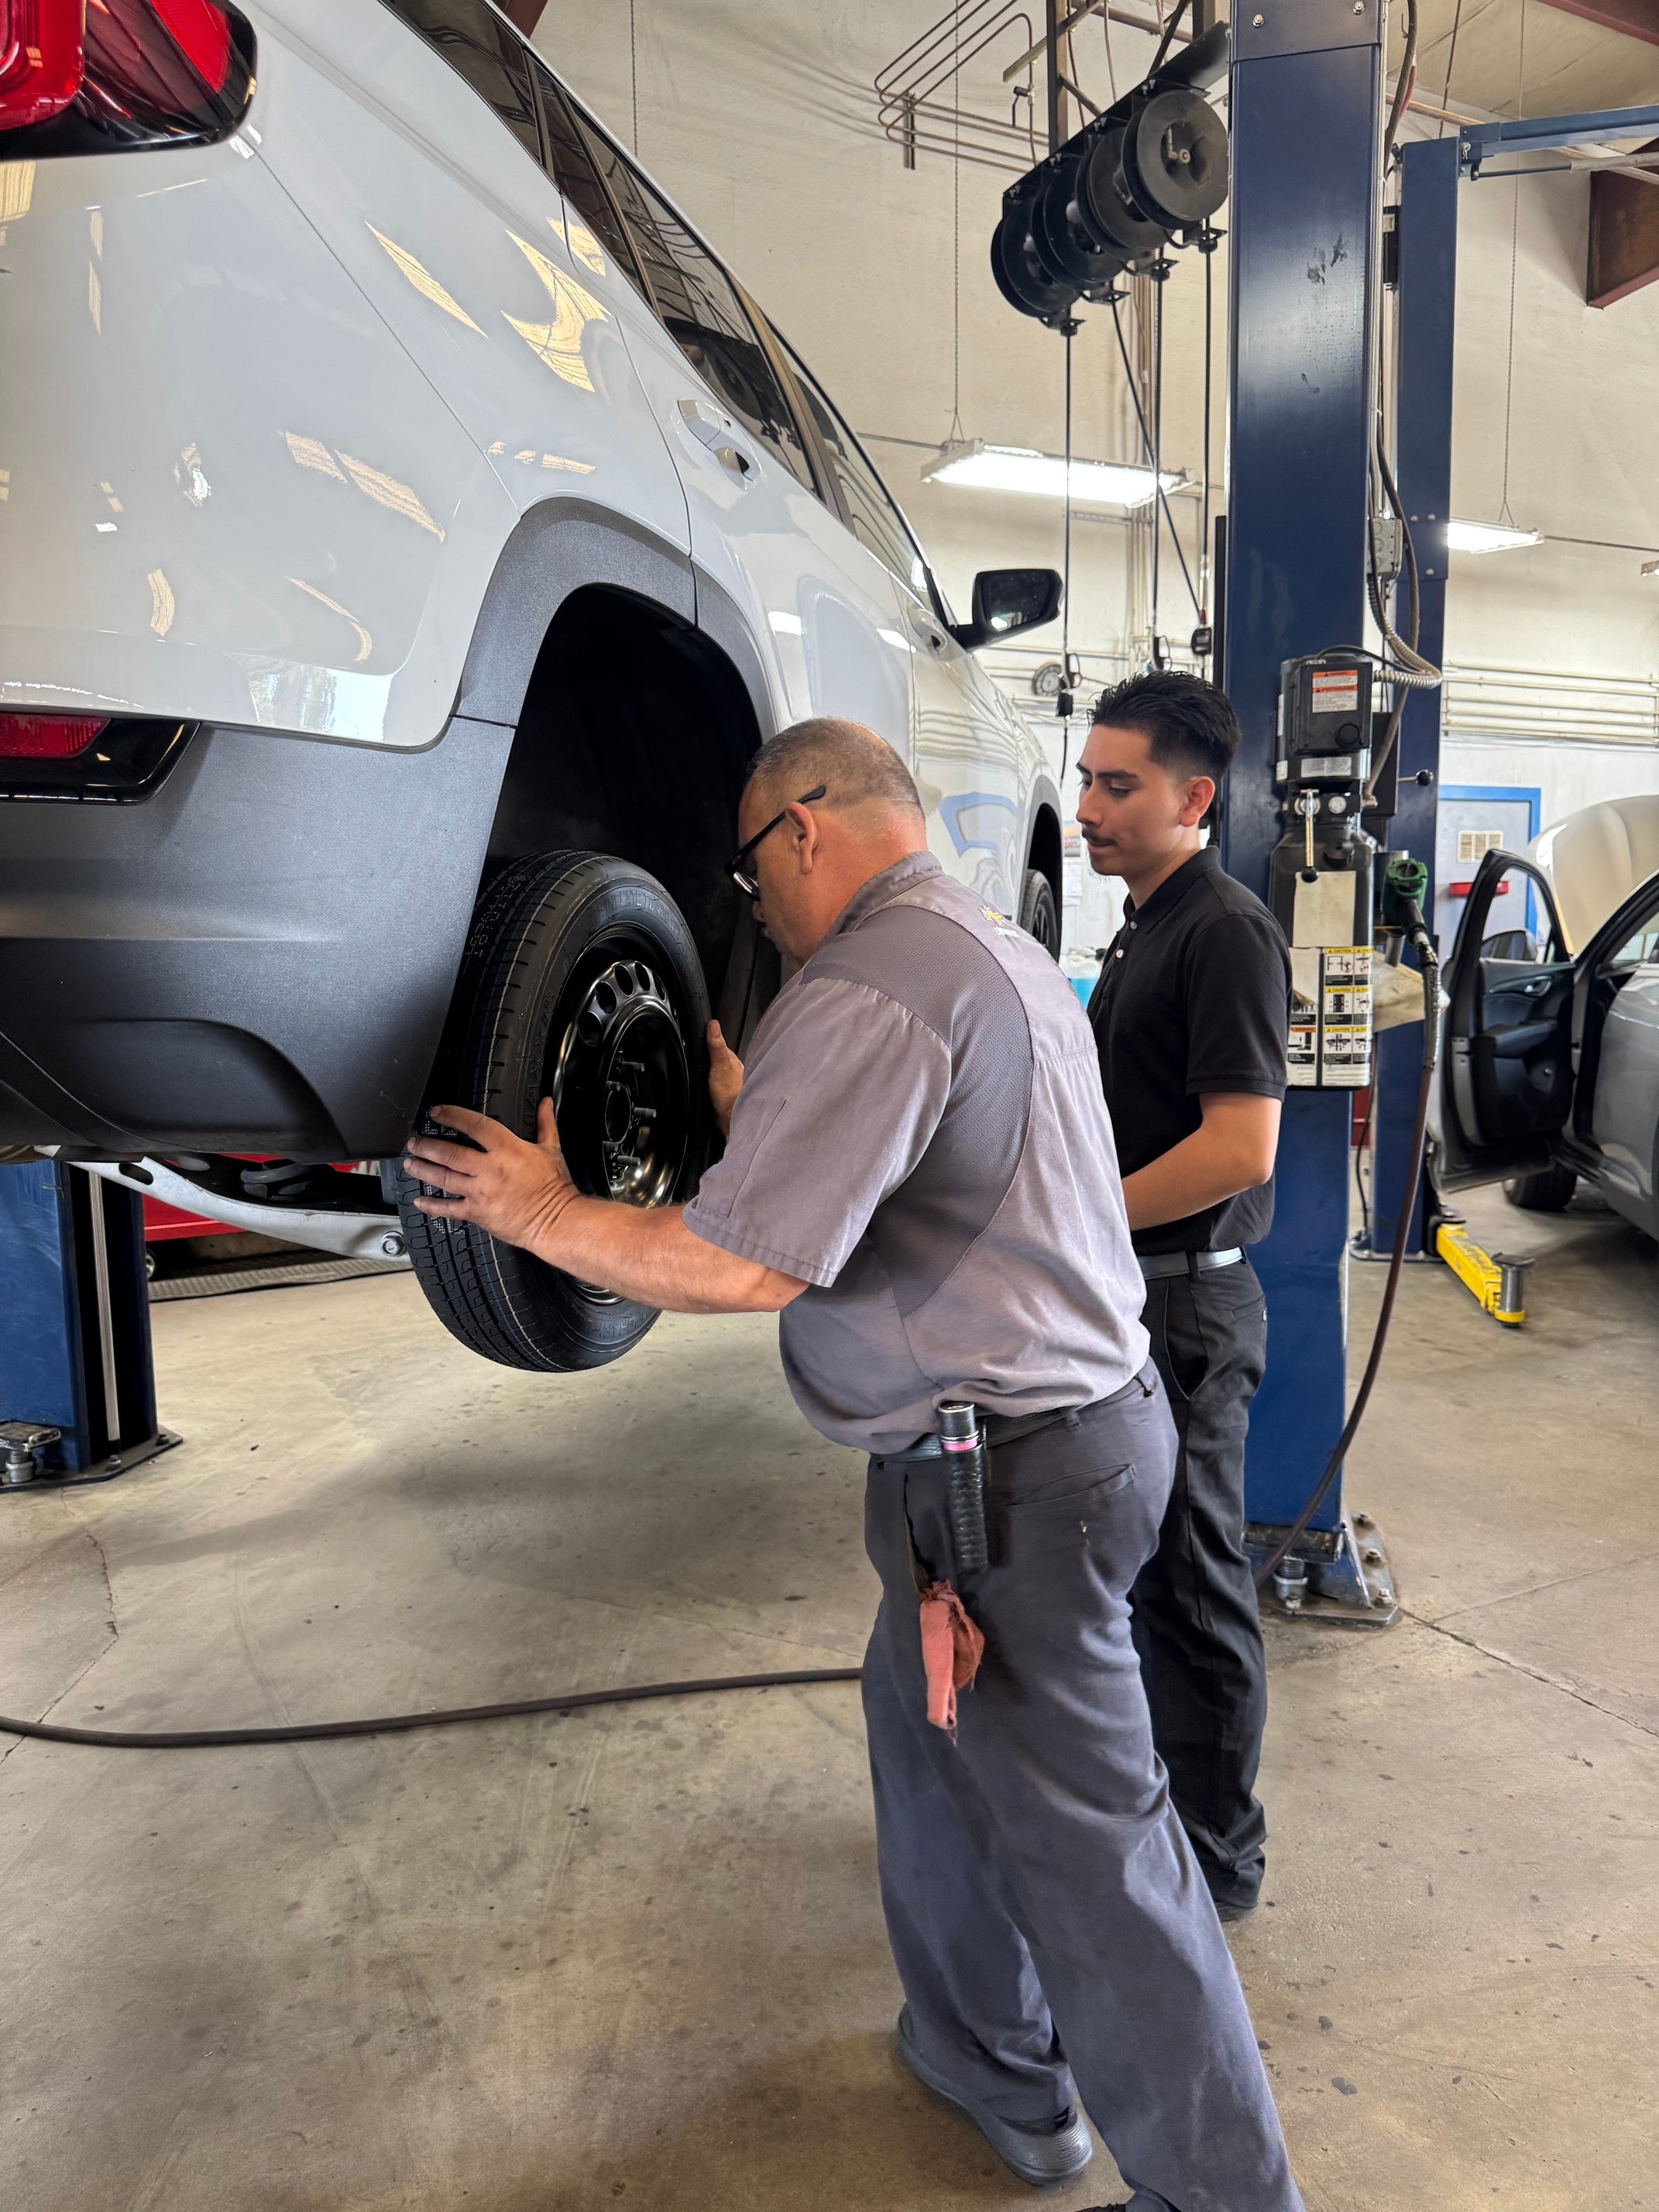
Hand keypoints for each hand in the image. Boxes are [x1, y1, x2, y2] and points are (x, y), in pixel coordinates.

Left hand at [405, 1099, 576, 1252]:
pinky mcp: (478, 1213)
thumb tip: (545, 1102)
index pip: (474, 1125)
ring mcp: (481, 1192)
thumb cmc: (554, 1187)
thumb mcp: (552, 1150)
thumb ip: (545, 1123)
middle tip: (414, 1142)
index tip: (438, 1112)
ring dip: (424, 1169)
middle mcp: (490, 1170)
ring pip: (444, 1178)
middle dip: (427, 1146)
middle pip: (450, 1153)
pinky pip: (449, 1209)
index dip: (452, 1116)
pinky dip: (432, 1205)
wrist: (556, 1221)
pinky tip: (420, 1200)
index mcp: (508, 1150)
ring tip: (410, 1163)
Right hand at [706, 1019, 743, 1136]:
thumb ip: (716, 1046)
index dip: (705, 1039)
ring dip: (703, 1072)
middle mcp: (729, 1069)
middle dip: (703, 1056)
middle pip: (712, 1057)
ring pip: (710, 1071)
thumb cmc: (730, 1094)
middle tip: (693, 1053)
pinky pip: (708, 1084)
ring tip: (696, 1069)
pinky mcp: (719, 1094)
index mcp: (730, 1059)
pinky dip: (703, 1084)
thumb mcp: (720, 1065)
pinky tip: (701, 1085)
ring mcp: (724, 1082)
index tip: (696, 1034)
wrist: (730, 1119)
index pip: (715, 1043)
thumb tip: (713, 1025)